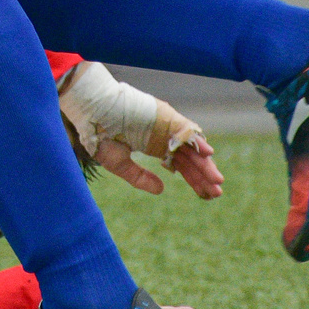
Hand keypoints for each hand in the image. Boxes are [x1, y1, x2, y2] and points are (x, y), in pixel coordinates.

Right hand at [92, 104, 222, 201]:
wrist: (91, 111)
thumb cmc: (100, 134)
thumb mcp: (119, 163)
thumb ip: (139, 177)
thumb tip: (162, 191)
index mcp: (155, 147)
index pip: (181, 166)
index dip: (194, 181)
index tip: (206, 196)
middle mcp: (165, 137)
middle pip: (191, 160)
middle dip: (203, 176)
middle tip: (217, 193)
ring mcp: (167, 127)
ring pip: (192, 147)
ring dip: (204, 163)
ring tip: (216, 180)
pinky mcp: (167, 117)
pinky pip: (186, 130)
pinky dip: (198, 141)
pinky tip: (208, 155)